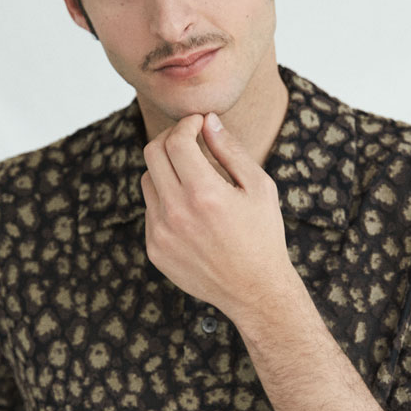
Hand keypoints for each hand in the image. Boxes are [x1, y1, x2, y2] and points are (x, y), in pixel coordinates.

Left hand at [140, 111, 293, 323]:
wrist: (254, 290)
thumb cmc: (262, 235)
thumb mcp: (259, 187)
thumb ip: (230, 150)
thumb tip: (208, 120)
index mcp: (204, 194)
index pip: (177, 141)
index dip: (186, 124)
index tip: (197, 123)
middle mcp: (177, 213)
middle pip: (152, 154)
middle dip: (170, 138)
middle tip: (189, 140)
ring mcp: (161, 233)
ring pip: (148, 180)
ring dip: (166, 169)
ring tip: (192, 176)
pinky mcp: (155, 249)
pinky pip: (150, 210)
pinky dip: (166, 199)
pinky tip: (190, 210)